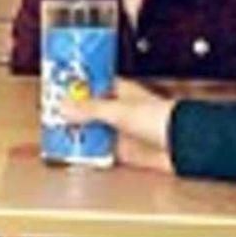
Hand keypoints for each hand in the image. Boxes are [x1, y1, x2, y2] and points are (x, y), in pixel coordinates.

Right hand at [60, 79, 175, 172]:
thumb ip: (89, 109)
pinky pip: (101, 151)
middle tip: (52, 114)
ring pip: (94, 130)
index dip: (75, 86)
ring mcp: (122, 130)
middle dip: (72, 113)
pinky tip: (76, 153)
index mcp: (121, 91)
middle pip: (89, 109)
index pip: (92, 83)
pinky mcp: (125, 151)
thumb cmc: (161, 118)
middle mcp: (121, 110)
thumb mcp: (117, 110)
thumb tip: (64, 106)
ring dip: (79, 133)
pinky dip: (89, 152)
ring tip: (57, 134)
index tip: (56, 88)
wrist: (183, 145)